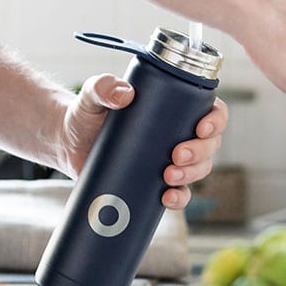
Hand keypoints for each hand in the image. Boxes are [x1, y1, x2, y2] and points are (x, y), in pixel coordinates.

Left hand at [56, 73, 228, 209]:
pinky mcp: (155, 183)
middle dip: (200, 152)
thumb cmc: (86, 113)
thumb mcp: (92, 95)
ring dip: (192, 175)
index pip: (212, 110)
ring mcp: (169, 160)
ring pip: (199, 169)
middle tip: (176, 155)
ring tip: (168, 176)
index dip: (216, 120)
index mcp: (175, 108)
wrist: (68, 143)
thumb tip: (123, 93)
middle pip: (210, 144)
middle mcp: (179, 134)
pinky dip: (179, 199)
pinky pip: (179, 194)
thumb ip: (102, 87)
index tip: (201, 128)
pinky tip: (166, 198)